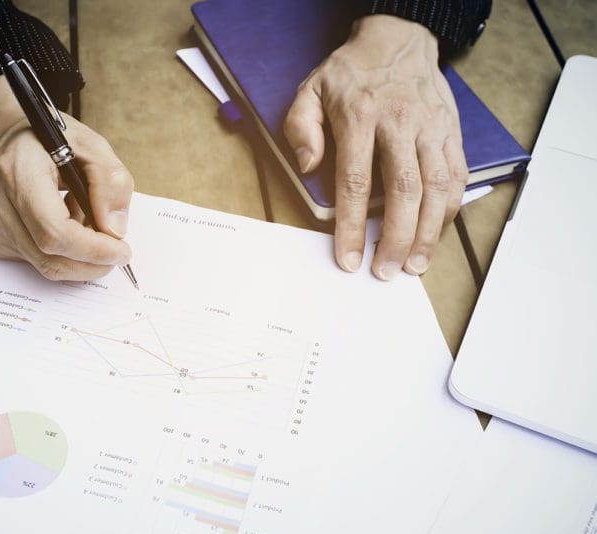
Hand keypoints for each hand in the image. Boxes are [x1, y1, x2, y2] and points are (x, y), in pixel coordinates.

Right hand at [0, 76, 132, 280]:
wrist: (4, 136)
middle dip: (91, 262)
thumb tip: (115, 231)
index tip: (122, 251)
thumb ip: (111, 183)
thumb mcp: (92, 145)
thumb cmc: (49, 138)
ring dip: (78, 257)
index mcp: (16, 171)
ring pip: (44, 264)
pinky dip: (61, 253)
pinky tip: (67, 225)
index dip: (92, 249)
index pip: (54, 231)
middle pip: (48, 257)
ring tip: (89, 225)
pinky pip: (35, 261)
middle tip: (116, 251)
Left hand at [284, 15, 467, 279]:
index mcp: (360, 118)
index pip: (355, 182)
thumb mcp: (311, 90)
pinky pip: (456, 175)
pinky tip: (437, 233)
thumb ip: (301, 127)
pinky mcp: (450, 132)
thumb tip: (308, 167)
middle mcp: (400, 124)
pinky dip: (449, 209)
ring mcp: (430, 129)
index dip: (351, 226)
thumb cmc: (350, 73)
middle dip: (395, 238)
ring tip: (414, 264)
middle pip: (402, 191)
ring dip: (428, 232)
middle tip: (386, 271)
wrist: (399, 39)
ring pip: (436, 188)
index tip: (349, 259)